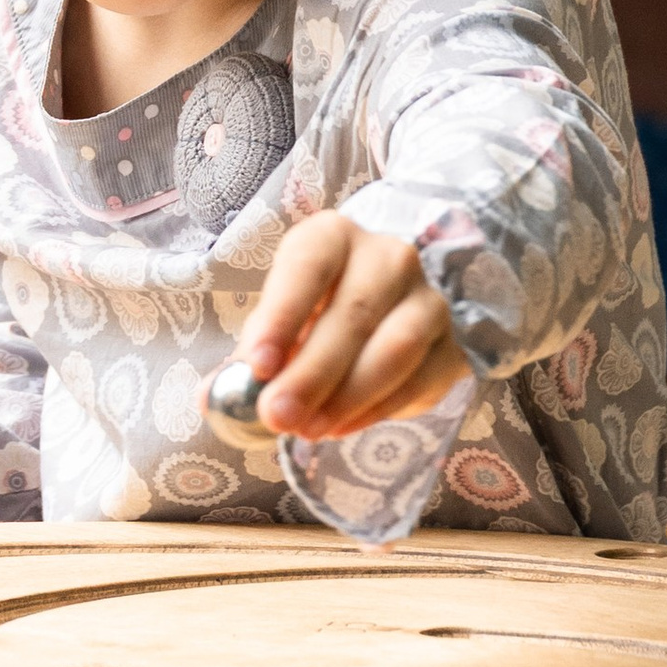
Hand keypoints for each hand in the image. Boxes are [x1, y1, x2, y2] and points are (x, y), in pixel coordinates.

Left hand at [237, 216, 466, 440]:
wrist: (396, 300)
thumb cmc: (321, 306)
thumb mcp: (283, 313)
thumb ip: (252, 353)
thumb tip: (213, 400)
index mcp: (332, 237)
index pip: (309, 266)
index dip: (282, 314)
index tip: (256, 364)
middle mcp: (388, 257)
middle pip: (353, 313)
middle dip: (311, 372)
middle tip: (277, 416)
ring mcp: (428, 298)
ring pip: (395, 347)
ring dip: (348, 396)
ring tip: (308, 429)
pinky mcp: (453, 344)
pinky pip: (420, 381)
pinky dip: (377, 410)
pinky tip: (340, 428)